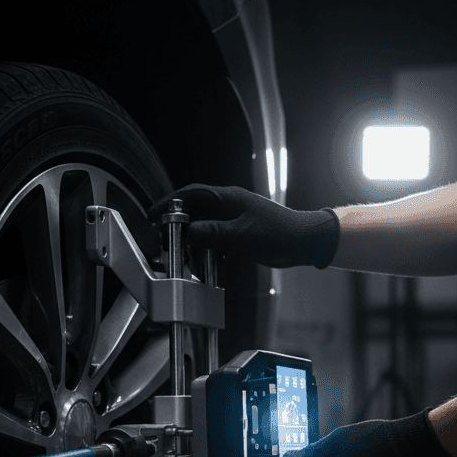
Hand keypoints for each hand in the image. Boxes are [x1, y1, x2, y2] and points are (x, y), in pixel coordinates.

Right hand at [148, 184, 339, 267]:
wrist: (303, 242)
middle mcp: (227, 206)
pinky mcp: (237, 234)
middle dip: (176, 224)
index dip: (168, 203)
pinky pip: (214, 238)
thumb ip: (214, 233)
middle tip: (164, 240)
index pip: (190, 194)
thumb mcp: (243, 235)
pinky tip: (201, 262)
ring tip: (182, 255)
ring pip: (202, 226)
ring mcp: (232, 219)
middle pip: (193, 211)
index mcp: (227, 198)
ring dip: (191, 240)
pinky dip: (205, 249)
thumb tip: (188, 232)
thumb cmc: (279, 233)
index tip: (153, 215)